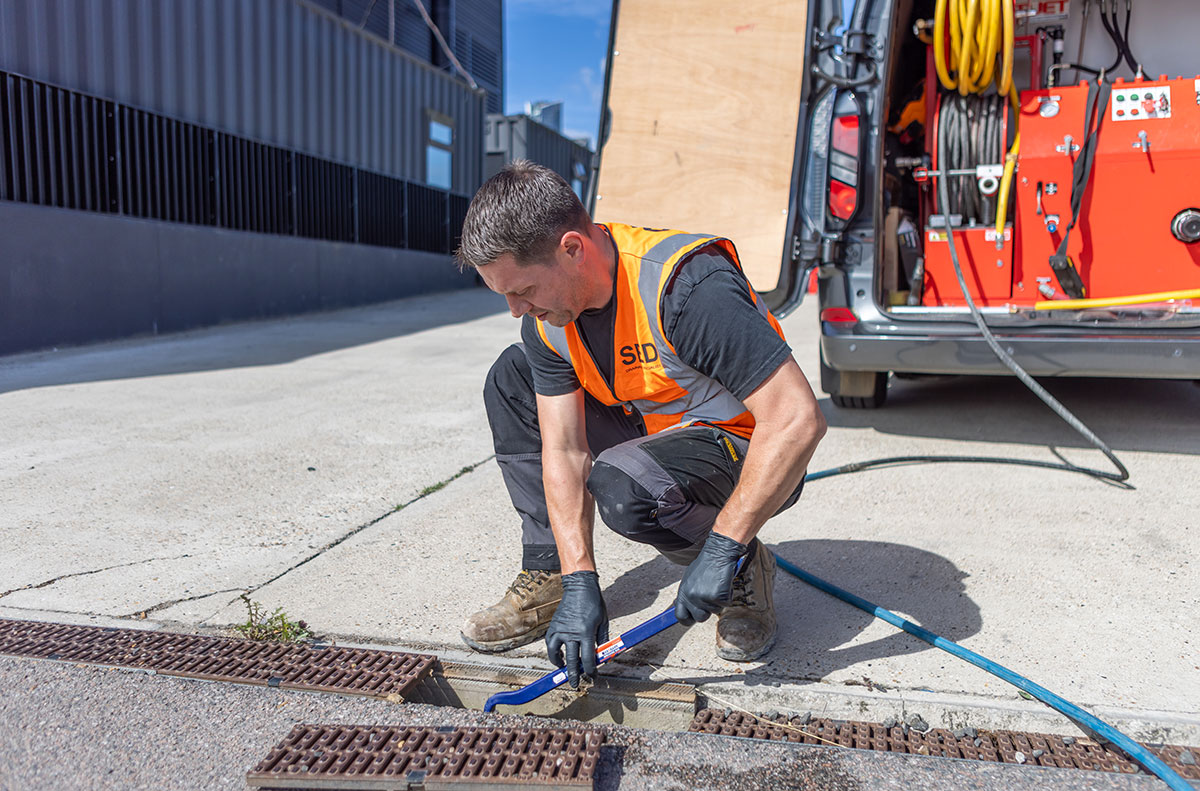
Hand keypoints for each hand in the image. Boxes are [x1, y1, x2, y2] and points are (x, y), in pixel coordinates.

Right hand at [545, 570, 608, 687]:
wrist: (579, 586)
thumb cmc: (594, 603)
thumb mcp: (603, 622)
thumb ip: (603, 640)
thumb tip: (603, 656)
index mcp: (586, 633)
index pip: (588, 659)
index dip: (591, 671)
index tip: (592, 677)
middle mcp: (571, 633)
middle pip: (572, 660)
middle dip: (574, 675)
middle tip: (575, 684)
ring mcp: (560, 629)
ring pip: (555, 653)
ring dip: (559, 663)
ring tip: (563, 668)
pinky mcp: (554, 625)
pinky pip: (550, 642)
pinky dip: (552, 651)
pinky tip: (558, 654)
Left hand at [674, 532, 748, 625]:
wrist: (718, 554)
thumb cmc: (706, 565)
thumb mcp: (690, 580)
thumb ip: (687, 594)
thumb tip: (685, 609)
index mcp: (683, 592)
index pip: (680, 616)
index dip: (687, 620)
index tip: (693, 619)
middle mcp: (691, 597)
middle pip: (700, 618)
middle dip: (707, 611)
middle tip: (711, 597)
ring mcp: (704, 598)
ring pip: (715, 611)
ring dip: (718, 601)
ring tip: (716, 585)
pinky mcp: (718, 597)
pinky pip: (725, 604)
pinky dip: (727, 595)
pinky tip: (724, 583)